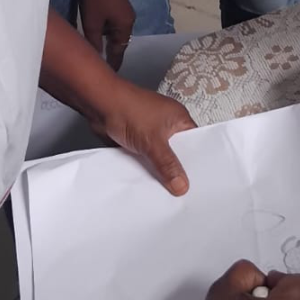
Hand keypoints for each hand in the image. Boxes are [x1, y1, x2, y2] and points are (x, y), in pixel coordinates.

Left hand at [79, 0, 135, 70]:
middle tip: (98, 66)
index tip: (107, 77)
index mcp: (126, 27)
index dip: (112, 64)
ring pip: (114, 33)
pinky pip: (112, 23)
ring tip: (94, 51)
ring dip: (105, 40)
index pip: (120, 52)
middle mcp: (129, 21)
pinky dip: (104, 30)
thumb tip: (97, 59)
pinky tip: (93, 32)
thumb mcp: (91, 23)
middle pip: (118, 43)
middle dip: (109, 53)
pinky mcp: (118, 4)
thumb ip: (94, 43)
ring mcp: (124, 11)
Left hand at [94, 80, 195, 194]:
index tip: (201, 184)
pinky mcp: (137, 142)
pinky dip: (145, 169)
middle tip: (184, 195)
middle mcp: (167, 126)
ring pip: (160, 159)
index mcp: (179, 120)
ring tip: (167, 194)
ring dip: (159, 171)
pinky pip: (146, 160)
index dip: (198, 163)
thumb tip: (182, 186)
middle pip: (178, 154)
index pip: (196, 144)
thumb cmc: (129, 110)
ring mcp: (151, 134)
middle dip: (177, 171)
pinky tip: (147, 184)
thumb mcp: (153, 141)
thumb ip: (168, 165)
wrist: (98, 105)